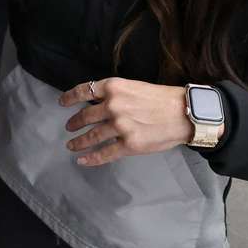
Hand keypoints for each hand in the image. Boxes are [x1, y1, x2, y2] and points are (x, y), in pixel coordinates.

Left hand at [59, 77, 200, 166]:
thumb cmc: (162, 98)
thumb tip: (97, 103)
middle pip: (85, 116)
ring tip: (71, 145)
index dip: (69, 98)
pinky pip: (104, 153)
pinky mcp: (129, 145)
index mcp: (114, 87)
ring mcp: (120, 126)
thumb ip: (115, 94)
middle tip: (69, 127)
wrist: (185, 113)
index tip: (61, 103)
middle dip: (74, 123)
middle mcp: (113, 106)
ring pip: (92, 136)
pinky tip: (82, 160)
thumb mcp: (134, 87)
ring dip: (78, 142)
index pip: (84, 91)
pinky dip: (90, 158)